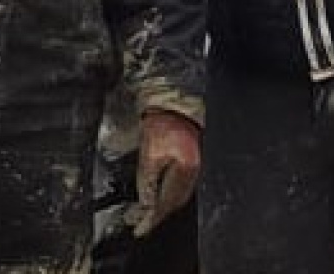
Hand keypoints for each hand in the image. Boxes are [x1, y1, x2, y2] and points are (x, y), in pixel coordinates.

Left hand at [135, 111, 200, 226]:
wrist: (173, 106)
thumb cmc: (162, 122)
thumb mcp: (149, 151)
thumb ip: (146, 178)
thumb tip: (144, 202)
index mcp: (186, 169)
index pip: (167, 201)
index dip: (152, 217)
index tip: (140, 228)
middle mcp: (193, 172)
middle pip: (174, 203)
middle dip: (157, 217)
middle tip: (141, 226)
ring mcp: (193, 169)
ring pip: (177, 198)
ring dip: (161, 209)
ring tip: (145, 217)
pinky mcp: (189, 166)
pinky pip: (178, 189)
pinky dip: (167, 198)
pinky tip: (157, 200)